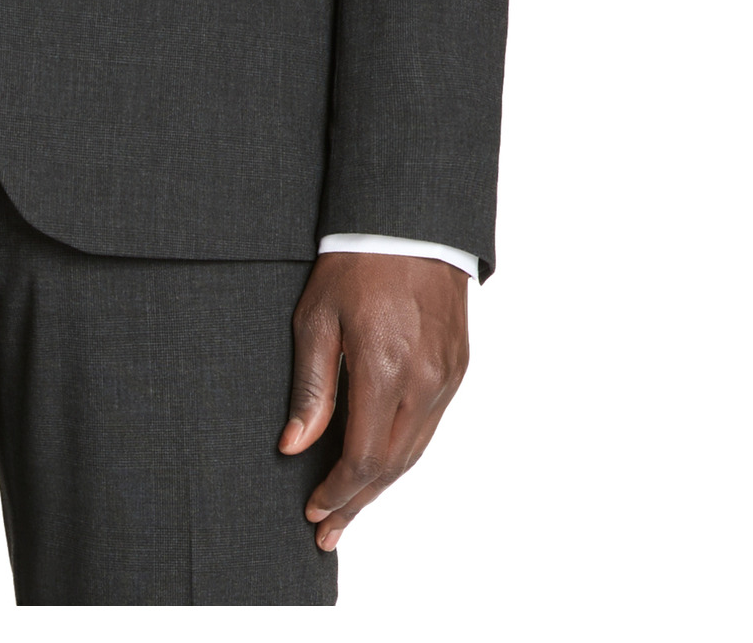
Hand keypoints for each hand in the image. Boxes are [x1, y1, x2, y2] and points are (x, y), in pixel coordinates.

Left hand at [279, 252, 468, 549]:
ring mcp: (445, 377)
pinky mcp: (457, 367)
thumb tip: (295, 446)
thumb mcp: (316, 318)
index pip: (362, 458)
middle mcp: (422, 382)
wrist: (410, 221)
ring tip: (351, 509)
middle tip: (329, 531)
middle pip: (390, 466)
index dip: (337, 493)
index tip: (314, 512)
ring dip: (382, 485)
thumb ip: (311, 387)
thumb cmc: (356, 262)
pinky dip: (404, 454)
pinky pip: (430, 426)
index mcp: (384, 371)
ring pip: (414, 451)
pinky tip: (383, 464)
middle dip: (357, 503)